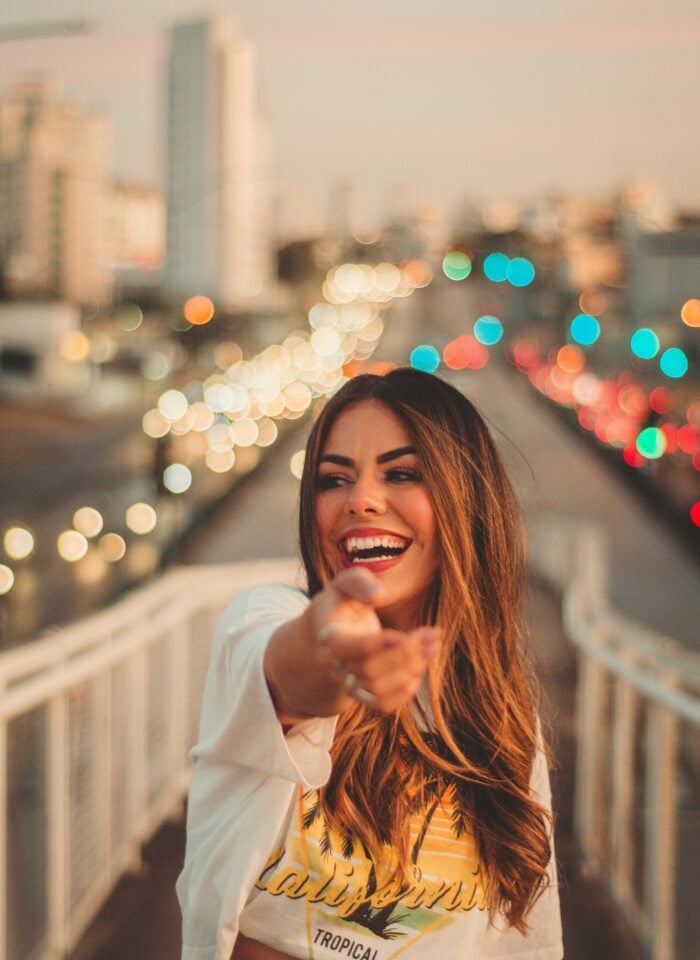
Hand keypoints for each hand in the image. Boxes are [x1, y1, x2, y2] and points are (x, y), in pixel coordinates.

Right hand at [312, 567, 440, 713]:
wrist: (328, 634)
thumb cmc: (341, 604)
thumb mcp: (343, 584)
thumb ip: (358, 581)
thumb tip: (378, 594)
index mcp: (328, 636)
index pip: (344, 648)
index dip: (373, 645)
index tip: (402, 636)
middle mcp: (335, 665)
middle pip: (369, 670)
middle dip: (405, 653)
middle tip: (430, 633)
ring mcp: (348, 683)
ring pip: (378, 690)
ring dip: (412, 670)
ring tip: (433, 644)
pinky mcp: (363, 694)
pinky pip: (384, 704)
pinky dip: (408, 688)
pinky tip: (422, 663)